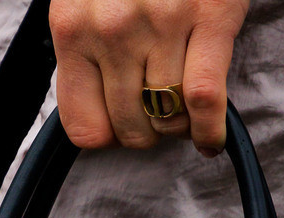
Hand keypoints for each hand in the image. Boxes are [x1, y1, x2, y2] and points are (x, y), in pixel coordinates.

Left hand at [50, 0, 248, 154]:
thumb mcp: (86, 2)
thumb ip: (85, 50)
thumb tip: (99, 119)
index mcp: (72, 27)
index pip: (83, 127)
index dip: (108, 136)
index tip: (122, 125)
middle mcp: (111, 28)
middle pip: (129, 128)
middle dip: (147, 131)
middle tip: (159, 115)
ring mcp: (160, 23)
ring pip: (168, 117)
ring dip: (179, 126)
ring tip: (184, 109)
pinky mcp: (209, 17)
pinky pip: (204, 100)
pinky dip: (209, 129)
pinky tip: (210, 138)